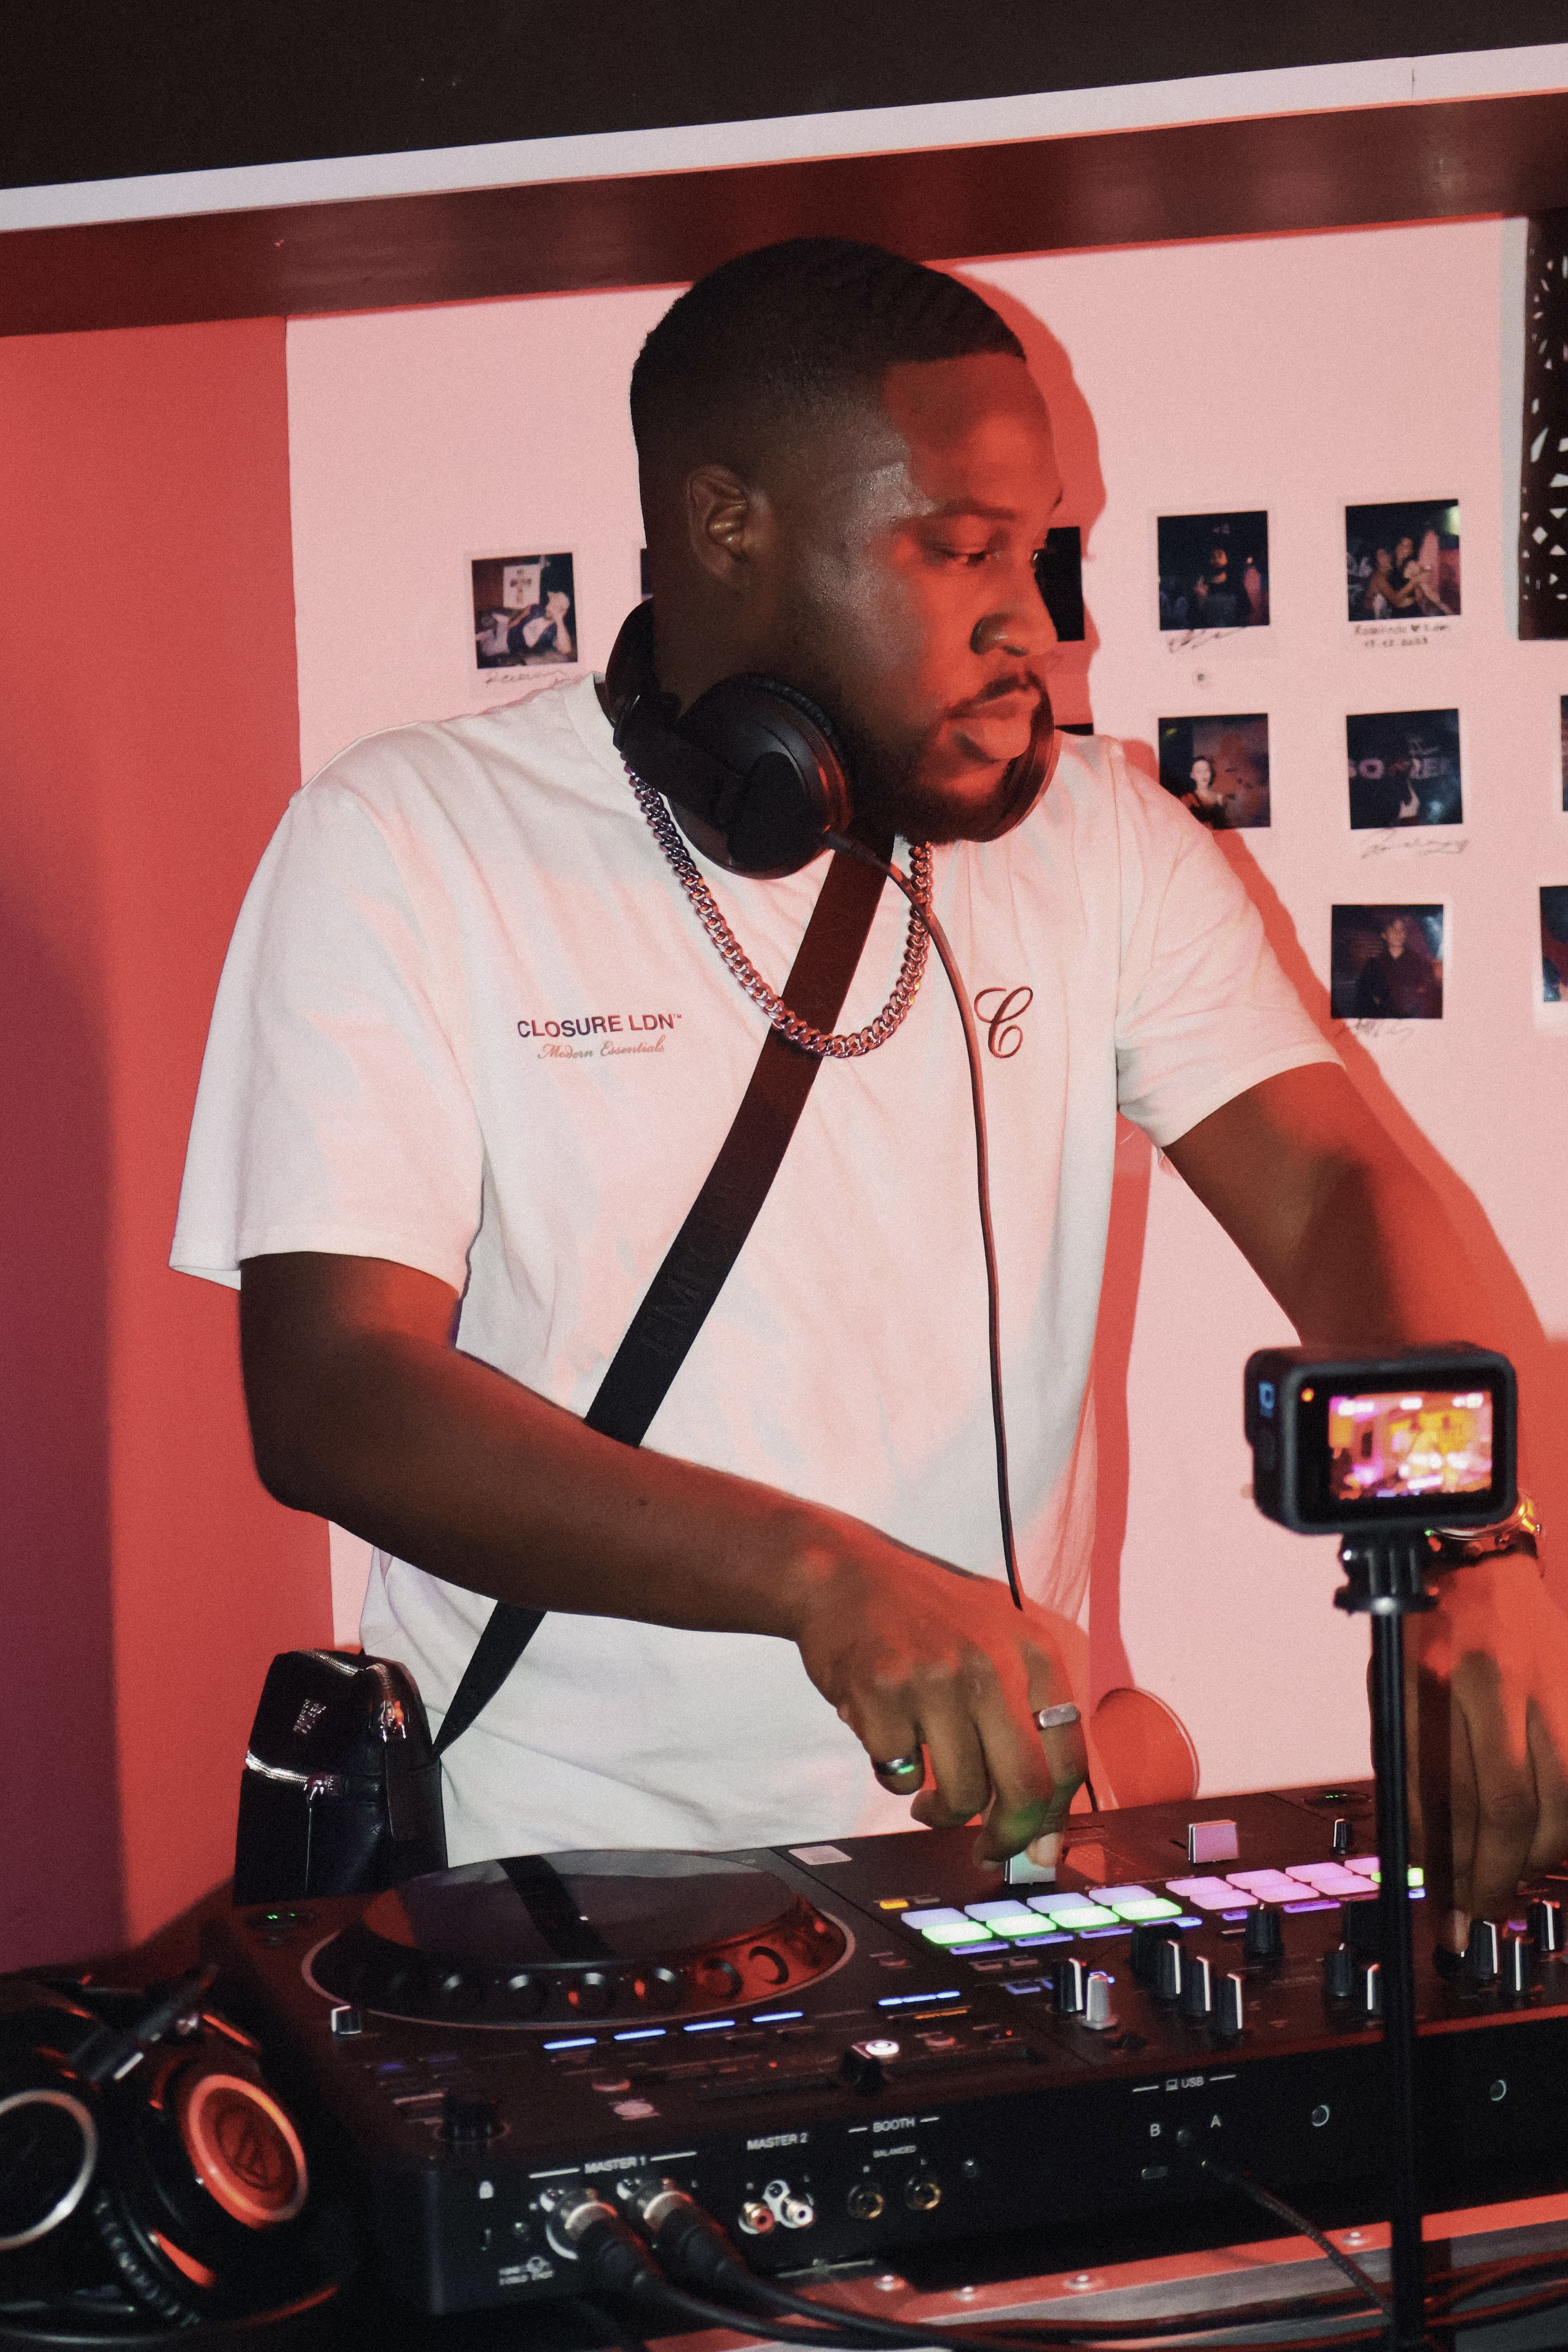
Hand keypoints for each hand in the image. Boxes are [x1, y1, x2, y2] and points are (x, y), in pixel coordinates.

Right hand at [787, 1538, 1087, 1867]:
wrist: (842, 1575)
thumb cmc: (923, 1620)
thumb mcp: (996, 1643)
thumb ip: (1027, 1718)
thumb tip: (1044, 1827)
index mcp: (1033, 1652)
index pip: (1069, 1757)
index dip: (1056, 1818)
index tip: (1038, 1849)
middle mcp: (992, 1662)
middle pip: (1025, 1787)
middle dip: (1007, 1837)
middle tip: (988, 1850)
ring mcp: (937, 1676)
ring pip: (963, 1792)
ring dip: (942, 1811)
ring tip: (927, 1795)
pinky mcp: (882, 1691)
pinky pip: (899, 1775)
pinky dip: (893, 1775)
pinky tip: (887, 1741)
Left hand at [1402, 1556, 1567, 1946]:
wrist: (1482, 1562)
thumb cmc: (1427, 1627)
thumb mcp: (1395, 1684)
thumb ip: (1408, 1759)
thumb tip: (1425, 1845)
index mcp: (1432, 1678)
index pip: (1438, 1790)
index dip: (1441, 1857)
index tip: (1438, 1899)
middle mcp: (1492, 1684)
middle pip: (1505, 1808)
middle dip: (1491, 1872)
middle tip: (1475, 1907)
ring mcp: (1548, 1689)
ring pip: (1557, 1804)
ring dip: (1534, 1857)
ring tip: (1507, 1880)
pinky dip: (1565, 1824)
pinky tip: (1544, 1843)